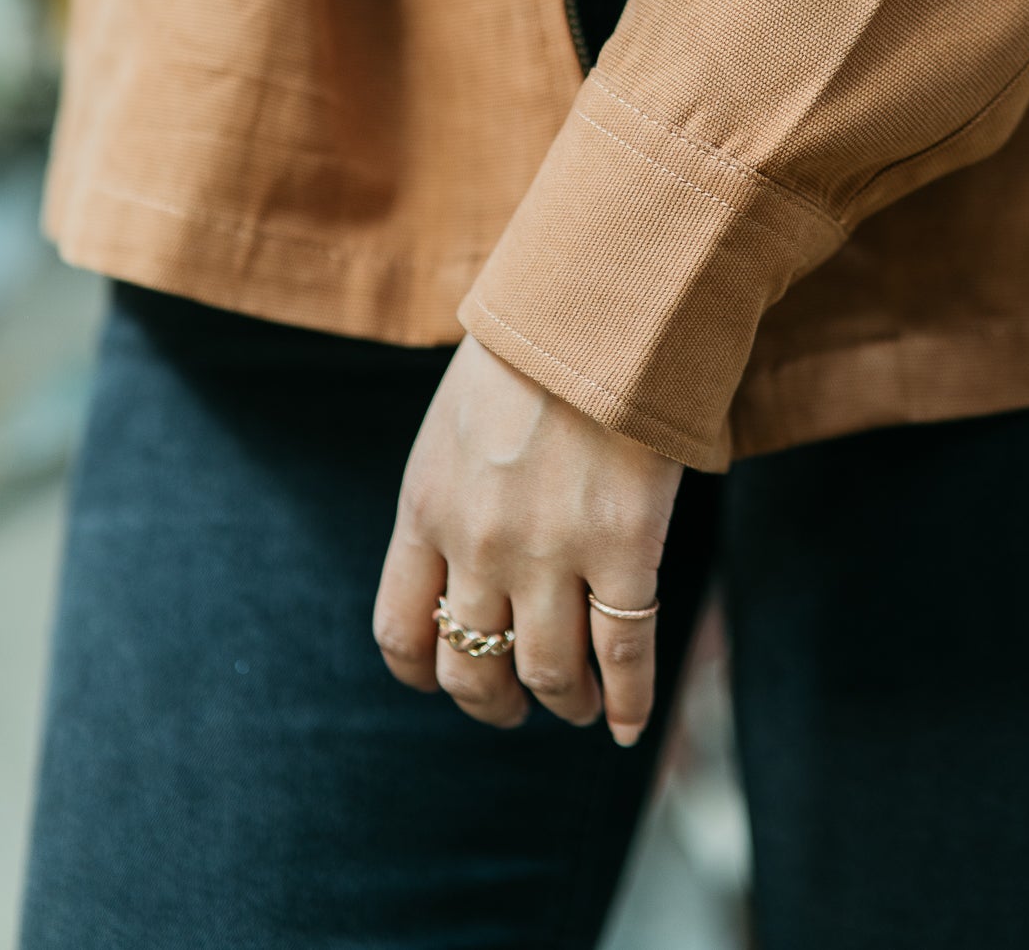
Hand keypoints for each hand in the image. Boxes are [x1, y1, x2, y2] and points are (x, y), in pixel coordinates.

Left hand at [374, 334, 682, 744]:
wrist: (600, 302)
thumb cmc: (533, 349)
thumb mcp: (455, 421)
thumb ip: (451, 495)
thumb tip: (465, 557)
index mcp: (426, 508)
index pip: (401, 631)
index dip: (426, 672)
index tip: (447, 678)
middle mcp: (477, 544)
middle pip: (470, 668)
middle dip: (493, 702)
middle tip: (518, 705)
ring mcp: (550, 552)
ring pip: (546, 672)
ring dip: (562, 702)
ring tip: (578, 706)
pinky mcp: (623, 547)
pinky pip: (621, 651)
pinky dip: (626, 700)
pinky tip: (627, 725)